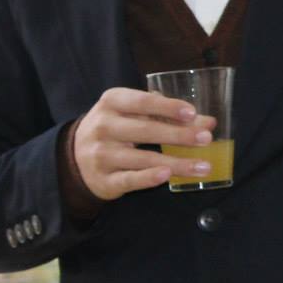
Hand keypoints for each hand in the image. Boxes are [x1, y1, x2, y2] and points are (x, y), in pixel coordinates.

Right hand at [71, 87, 217, 199]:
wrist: (74, 157)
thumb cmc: (114, 128)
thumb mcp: (133, 114)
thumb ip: (166, 115)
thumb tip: (207, 122)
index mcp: (112, 102)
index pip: (142, 102)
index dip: (167, 107)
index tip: (191, 113)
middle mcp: (104, 126)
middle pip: (146, 130)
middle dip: (179, 135)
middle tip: (206, 139)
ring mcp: (101, 154)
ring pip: (143, 158)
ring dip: (176, 162)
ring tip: (203, 166)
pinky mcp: (104, 180)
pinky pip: (130, 179)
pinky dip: (148, 178)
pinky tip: (167, 176)